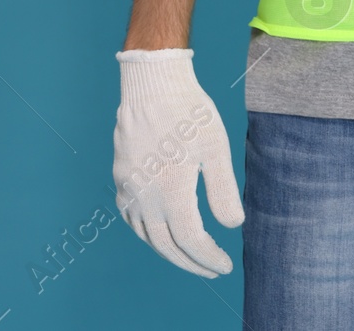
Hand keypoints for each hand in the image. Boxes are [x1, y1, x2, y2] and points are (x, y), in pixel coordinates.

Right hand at [112, 48, 243, 276]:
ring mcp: (128, 188)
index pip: (191, 242)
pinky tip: (158, 230)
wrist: (153, 85)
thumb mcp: (216, 149)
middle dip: (191, 263)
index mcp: (170, 193)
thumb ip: (222, 190)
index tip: (226, 266)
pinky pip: (130, 217)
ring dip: (168, 251)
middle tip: (211, 269)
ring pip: (146, 235)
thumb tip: (233, 226)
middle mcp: (145, 197)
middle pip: (167, 245)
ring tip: (189, 255)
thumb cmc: (190, 113)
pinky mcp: (121, 177)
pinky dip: (146, 232)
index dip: (209, 258)